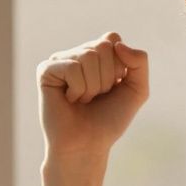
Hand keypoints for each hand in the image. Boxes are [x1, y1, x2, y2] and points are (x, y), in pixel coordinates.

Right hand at [37, 32, 148, 157]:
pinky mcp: (46, 71)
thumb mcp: (137, 90)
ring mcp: (60, 60)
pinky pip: (72, 68)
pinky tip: (70, 100)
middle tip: (96, 97)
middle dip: (107, 78)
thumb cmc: (108, 120)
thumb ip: (140, 62)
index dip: (119, 66)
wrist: (87, 146)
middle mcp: (77, 53)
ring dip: (93, 86)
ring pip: (89, 56)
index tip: (112, 87)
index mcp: (97, 53)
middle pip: (103, 47)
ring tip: (83, 100)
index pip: (113, 39)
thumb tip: (117, 44)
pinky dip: (78, 89)